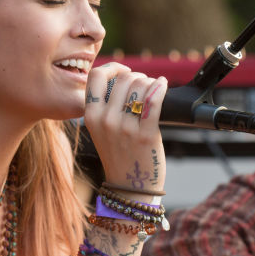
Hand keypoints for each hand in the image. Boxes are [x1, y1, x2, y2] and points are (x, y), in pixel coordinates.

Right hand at [84, 63, 167, 196]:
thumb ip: (105, 106)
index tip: (125, 71)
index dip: (113, 68)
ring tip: (154, 90)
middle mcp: (105, 120)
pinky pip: (153, 100)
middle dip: (138, 77)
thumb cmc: (119, 155)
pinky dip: (160, 87)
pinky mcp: (145, 134)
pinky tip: (163, 86)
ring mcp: (124, 128)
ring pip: (139, 85)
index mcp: (91, 116)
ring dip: (150, 83)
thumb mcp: (101, 130)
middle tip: (145, 86)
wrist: (129, 187)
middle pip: (124, 79)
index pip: (96, 76)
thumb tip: (124, 78)